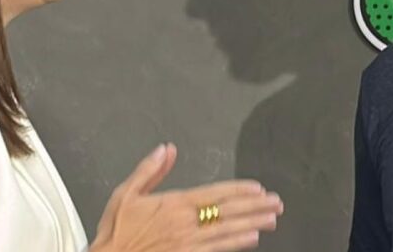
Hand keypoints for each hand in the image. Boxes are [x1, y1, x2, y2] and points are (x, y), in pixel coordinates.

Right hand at [90, 143, 283, 251]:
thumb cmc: (116, 233)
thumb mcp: (125, 194)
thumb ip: (148, 170)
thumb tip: (165, 150)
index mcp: (174, 204)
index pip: (214, 194)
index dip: (238, 190)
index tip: (258, 188)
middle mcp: (186, 223)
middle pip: (228, 211)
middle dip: (255, 206)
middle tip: (276, 203)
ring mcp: (189, 243)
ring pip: (228, 231)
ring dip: (253, 223)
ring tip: (272, 218)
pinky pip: (218, 250)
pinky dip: (236, 244)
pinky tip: (252, 239)